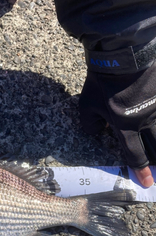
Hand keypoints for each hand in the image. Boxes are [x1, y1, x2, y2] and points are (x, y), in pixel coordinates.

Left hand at [79, 63, 155, 187]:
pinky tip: (154, 113)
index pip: (135, 155)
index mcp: (125, 126)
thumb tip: (98, 133)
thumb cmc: (102, 80)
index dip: (141, 171)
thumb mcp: (87, 105)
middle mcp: (146, 119)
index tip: (147, 183)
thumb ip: (90, 124)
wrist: (123, 52)